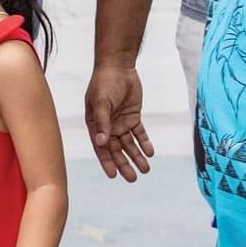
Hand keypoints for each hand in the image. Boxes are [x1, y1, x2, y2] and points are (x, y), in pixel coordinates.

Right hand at [85, 63, 153, 180]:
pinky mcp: (133, 117)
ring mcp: (120, 122)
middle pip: (116, 150)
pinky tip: (150, 153)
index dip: (107, 162)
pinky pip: (139, 134)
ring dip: (137, 156)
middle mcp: (107, 126)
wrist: (118, 67)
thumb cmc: (105, 83)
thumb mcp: (102, 102)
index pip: (101, 148)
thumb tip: (101, 142)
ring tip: (145, 169)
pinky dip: (144, 143)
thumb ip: (102, 122)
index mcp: (95, 125)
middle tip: (133, 178)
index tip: (114, 175)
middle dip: (124, 164)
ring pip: (129, 144)